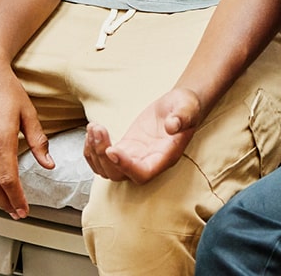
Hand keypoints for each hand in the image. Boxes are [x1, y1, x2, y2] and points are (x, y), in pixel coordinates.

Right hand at [0, 57, 53, 218]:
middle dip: (5, 204)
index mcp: (1, 138)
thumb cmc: (7, 88)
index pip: (8, 179)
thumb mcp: (29, 112)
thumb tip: (48, 163)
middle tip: (16, 213)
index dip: (17, 198)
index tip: (24, 209)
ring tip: (4, 204)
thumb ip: (38, 141)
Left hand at [84, 87, 203, 183]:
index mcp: (164, 158)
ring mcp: (134, 157)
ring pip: (107, 170)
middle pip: (118, 175)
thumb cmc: (186, 108)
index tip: (112, 150)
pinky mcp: (125, 148)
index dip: (125, 166)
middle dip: (103, 156)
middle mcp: (147, 163)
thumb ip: (182, 117)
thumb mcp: (187, 108)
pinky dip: (92, 148)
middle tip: (98, 130)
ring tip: (93, 127)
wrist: (180, 106)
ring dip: (94, 152)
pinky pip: (103, 158)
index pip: (141, 174)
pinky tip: (92, 130)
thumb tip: (172, 125)